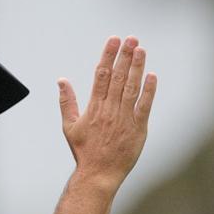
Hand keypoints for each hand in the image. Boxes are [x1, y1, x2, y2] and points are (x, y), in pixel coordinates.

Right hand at [58, 36, 156, 189]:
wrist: (98, 175)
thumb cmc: (84, 152)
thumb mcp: (69, 126)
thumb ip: (67, 102)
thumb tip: (61, 81)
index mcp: (94, 108)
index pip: (101, 75)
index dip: (108, 55)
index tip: (113, 40)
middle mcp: (109, 110)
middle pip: (117, 77)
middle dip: (124, 56)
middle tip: (131, 39)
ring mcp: (124, 119)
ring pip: (131, 88)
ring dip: (136, 67)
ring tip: (140, 50)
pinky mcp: (137, 129)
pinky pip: (144, 106)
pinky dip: (148, 91)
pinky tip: (152, 76)